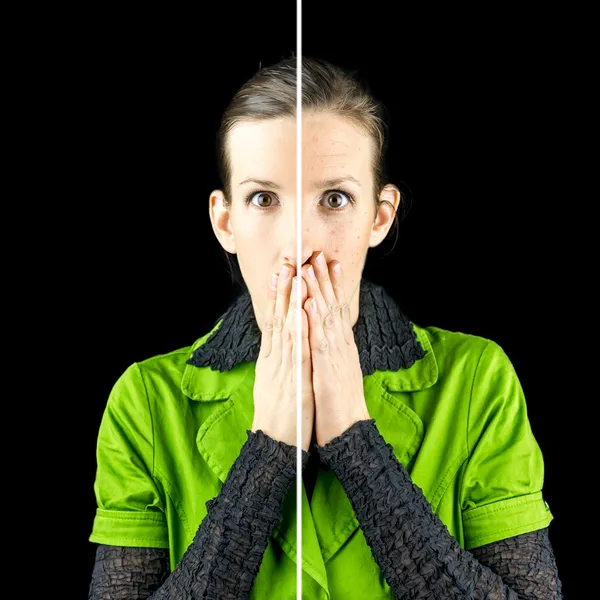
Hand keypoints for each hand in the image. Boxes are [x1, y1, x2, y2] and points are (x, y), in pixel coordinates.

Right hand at [252, 264, 314, 452]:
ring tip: (294, 279)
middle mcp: (275, 361)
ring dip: (290, 303)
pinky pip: (296, 352)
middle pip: (278, 320)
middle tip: (286, 264)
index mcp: (272, 360)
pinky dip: (298, 331)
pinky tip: (301, 314)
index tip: (282, 274)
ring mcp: (282, 370)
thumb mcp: (275, 383)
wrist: (274, 446)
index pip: (274, 323)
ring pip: (286, 331)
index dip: (278, 298)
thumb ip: (277, 362)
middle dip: (282, 291)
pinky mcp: (292, 382)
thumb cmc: (278, 417)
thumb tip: (279, 345)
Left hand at [301, 252, 369, 446]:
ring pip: (326, 316)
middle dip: (325, 279)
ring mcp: (335, 354)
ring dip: (318, 290)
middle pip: (333, 306)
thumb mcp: (338, 371)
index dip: (332, 285)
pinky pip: (319, 339)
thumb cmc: (340, 404)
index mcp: (341, 346)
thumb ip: (334, 351)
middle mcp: (340, 345)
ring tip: (311, 268)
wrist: (349, 430)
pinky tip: (308, 302)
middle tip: (320, 254)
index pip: (337, 309)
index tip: (328, 264)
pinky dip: (314, 319)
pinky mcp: (327, 367)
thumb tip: (330, 335)